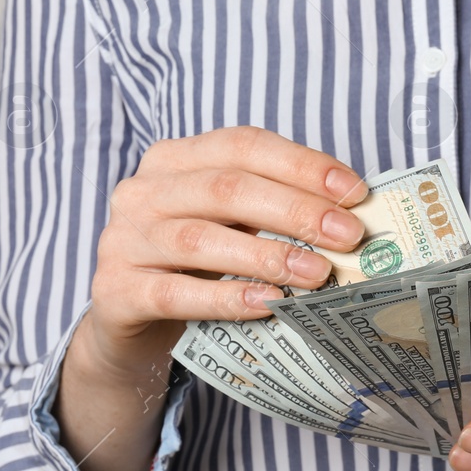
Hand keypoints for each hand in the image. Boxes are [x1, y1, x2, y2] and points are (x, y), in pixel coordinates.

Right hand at [81, 127, 368, 380]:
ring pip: (201, 240)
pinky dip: (226, 298)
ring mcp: (123, 240)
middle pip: (226, 188)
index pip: (243, 145)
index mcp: (173, 159)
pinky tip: (267, 304)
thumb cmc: (190, 267)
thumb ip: (270, 211)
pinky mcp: (115, 291)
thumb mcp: (227, 226)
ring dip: (268, 256)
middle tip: (348, 236)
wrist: (125, 325)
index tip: (354, 192)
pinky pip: (176, 293)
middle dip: (296, 210)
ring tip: (318, 274)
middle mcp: (142, 191)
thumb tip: (347, 214)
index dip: (302, 164)